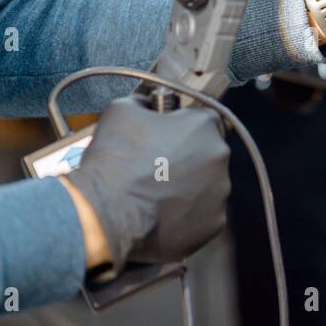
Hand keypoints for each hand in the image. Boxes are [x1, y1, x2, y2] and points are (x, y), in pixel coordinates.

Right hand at [65, 95, 230, 278]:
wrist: (106, 212)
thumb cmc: (115, 158)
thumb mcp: (121, 110)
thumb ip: (144, 102)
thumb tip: (149, 103)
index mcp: (204, 125)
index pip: (202, 120)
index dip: (181, 129)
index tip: (163, 140)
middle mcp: (220, 156)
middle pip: (208, 154)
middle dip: (188, 159)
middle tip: (158, 170)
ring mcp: (220, 192)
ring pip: (208, 186)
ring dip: (190, 188)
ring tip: (158, 196)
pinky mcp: (213, 223)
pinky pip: (204, 215)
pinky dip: (188, 216)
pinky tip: (164, 216)